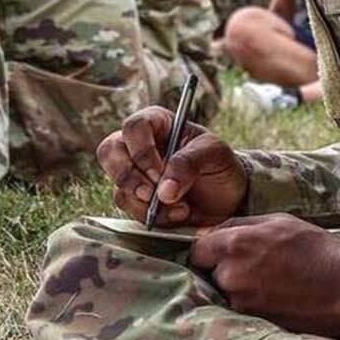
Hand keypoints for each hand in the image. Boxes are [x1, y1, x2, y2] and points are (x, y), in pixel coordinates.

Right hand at [96, 106, 246, 226]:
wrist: (229, 199)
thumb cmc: (221, 165)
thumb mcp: (215, 154)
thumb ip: (189, 163)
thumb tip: (164, 190)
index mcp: (158, 123)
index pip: (134, 127)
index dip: (141, 151)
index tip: (159, 174)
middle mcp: (139, 145)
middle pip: (109, 152)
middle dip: (129, 178)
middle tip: (152, 194)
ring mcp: (135, 173)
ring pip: (118, 185)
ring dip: (145, 203)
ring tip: (180, 207)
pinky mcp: (136, 199)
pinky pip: (129, 208)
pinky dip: (150, 216)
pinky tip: (176, 216)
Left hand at [190, 214, 339, 338]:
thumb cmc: (316, 249)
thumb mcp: (278, 221)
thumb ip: (240, 225)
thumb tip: (212, 231)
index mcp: (235, 244)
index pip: (196, 252)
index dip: (208, 251)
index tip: (221, 251)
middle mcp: (231, 275)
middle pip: (210, 273)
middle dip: (224, 269)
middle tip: (254, 265)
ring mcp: (241, 302)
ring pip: (226, 292)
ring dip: (238, 287)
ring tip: (269, 280)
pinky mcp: (254, 321)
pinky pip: (242, 309)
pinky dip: (252, 303)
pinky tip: (275, 295)